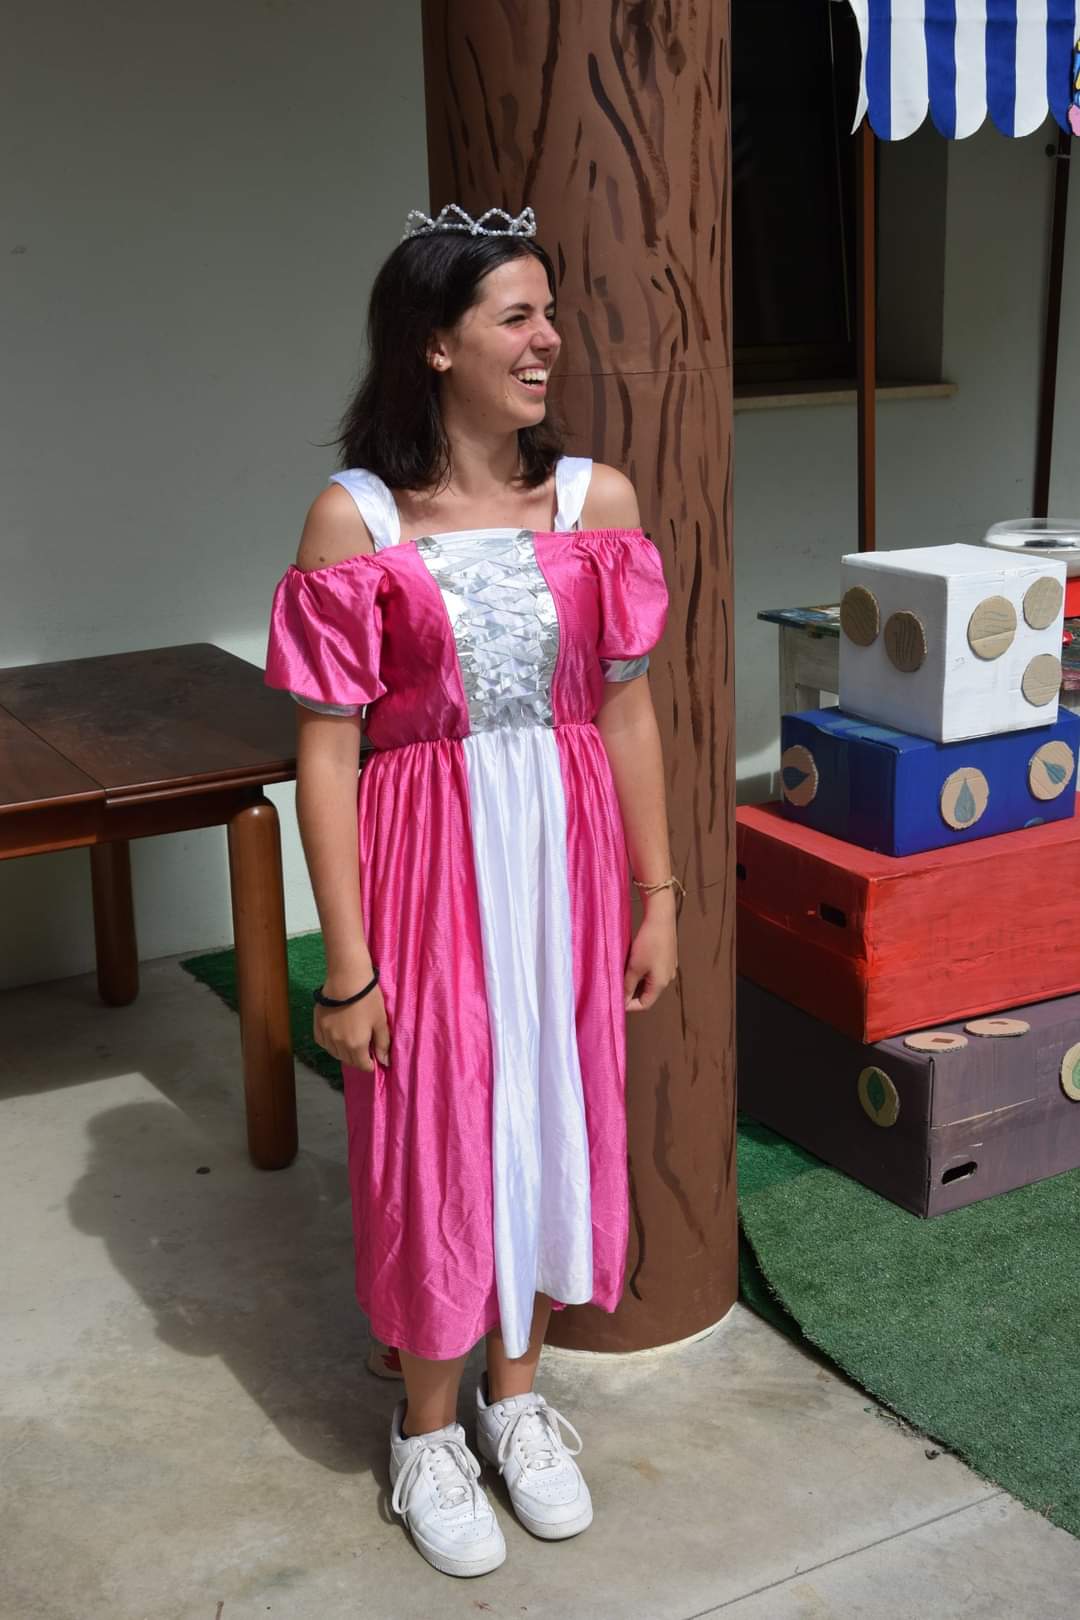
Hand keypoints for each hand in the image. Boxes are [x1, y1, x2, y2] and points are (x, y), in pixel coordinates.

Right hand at [314, 984, 390, 1070]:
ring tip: (351, 1041)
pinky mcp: (317, 1025)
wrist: (347, 979)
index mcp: (356, 1045)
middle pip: (348, 1060)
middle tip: (365, 1046)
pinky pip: (323, 1042)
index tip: (374, 1056)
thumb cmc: (368, 999)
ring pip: (334, 1053)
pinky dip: (330, 1044)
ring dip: (344, 1052)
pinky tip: (337, 1037)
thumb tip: (384, 1062)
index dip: (370, 1064)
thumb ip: (382, 1043)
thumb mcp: (380, 1021)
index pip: (363, 1066)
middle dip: (358, 1058)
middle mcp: (339, 1044)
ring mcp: (326, 1035)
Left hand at [624, 893, 678, 1012]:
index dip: (629, 1005)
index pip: (645, 1004)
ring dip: (635, 981)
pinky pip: (653, 971)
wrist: (661, 918)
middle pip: (647, 993)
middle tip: (616, 985)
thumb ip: (627, 985)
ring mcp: (668, 968)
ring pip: (649, 981)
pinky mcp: (667, 958)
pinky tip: (632, 962)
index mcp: (661, 983)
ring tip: (622, 973)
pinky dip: (641, 971)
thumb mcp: (634, 966)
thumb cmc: (649, 942)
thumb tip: (622, 1000)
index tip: (616, 1000)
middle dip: (631, 992)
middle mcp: (667, 978)